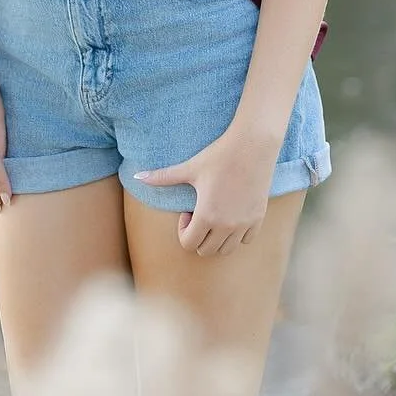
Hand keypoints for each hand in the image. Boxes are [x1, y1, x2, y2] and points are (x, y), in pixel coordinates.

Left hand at [135, 125, 278, 255]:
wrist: (253, 145)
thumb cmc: (219, 155)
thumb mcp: (190, 168)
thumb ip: (163, 177)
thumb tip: (137, 176)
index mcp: (207, 215)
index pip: (189, 244)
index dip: (183, 230)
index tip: (187, 211)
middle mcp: (226, 225)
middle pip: (206, 251)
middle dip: (199, 236)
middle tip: (200, 214)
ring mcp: (244, 223)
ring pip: (226, 249)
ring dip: (217, 239)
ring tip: (216, 216)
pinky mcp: (258, 218)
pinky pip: (246, 240)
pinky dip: (237, 234)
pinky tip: (233, 213)